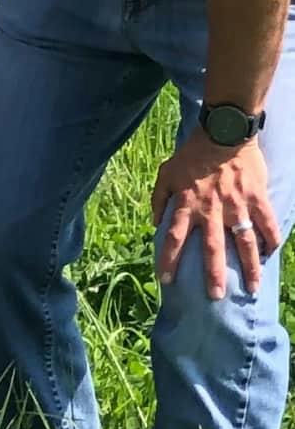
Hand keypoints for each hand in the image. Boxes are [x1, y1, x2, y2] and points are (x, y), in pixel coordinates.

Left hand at [151, 128, 277, 298]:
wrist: (224, 131)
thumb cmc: (193, 153)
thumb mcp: (166, 172)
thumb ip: (159, 198)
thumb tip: (155, 223)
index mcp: (187, 203)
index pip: (173, 238)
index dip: (168, 260)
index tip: (166, 280)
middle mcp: (211, 209)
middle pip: (211, 248)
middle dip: (213, 274)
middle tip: (215, 297)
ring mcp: (236, 205)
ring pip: (244, 242)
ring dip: (249, 267)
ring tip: (252, 288)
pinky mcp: (257, 198)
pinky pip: (267, 223)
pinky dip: (271, 240)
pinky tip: (272, 255)